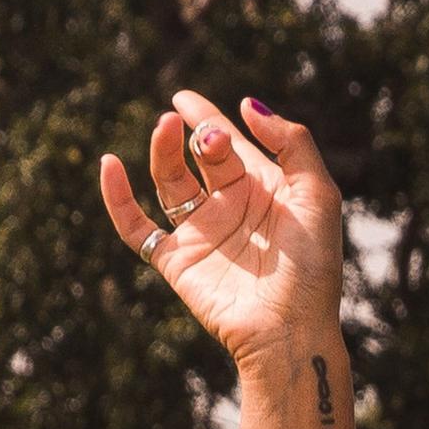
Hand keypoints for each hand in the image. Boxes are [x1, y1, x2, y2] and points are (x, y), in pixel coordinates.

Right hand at [95, 92, 346, 366]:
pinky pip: (136, 225)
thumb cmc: (312, 267)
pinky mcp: (176, 259)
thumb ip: (293, 145)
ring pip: (169, 181)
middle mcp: (232, 208)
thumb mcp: (318, 196)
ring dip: (162, 153)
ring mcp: (202, 232)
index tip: (185, 99)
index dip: (209, 119)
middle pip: (202, 158)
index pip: (232, 146)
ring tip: (165, 128)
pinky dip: (117, 197)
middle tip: (203, 134)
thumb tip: (248, 105)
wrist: (290, 328)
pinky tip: (110, 165)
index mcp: (268, 193)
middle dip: (200, 138)